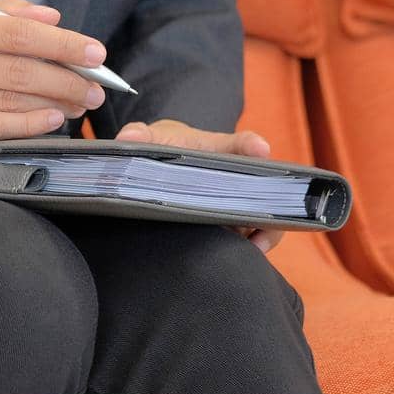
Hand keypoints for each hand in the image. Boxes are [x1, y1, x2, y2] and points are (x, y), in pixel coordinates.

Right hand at [0, 0, 109, 141]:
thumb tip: (51, 18)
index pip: (13, 33)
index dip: (59, 43)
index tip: (93, 51)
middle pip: (16, 71)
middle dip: (65, 79)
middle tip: (96, 85)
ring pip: (7, 103)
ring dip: (53, 104)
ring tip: (80, 102)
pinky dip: (27, 125)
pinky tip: (51, 120)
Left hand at [114, 119, 285, 252]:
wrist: (166, 168)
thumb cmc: (166, 148)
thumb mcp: (153, 139)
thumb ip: (138, 136)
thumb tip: (127, 140)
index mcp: (219, 149)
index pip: (240, 143)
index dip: (251, 145)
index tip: (260, 150)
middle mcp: (237, 176)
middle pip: (264, 188)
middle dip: (266, 201)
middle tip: (260, 218)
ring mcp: (239, 202)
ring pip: (265, 216)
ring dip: (263, 231)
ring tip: (253, 247)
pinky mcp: (236, 225)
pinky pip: (253, 235)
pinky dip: (253, 246)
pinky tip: (243, 257)